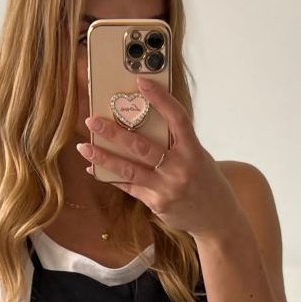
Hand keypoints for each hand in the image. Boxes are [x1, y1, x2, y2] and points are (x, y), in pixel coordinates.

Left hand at [77, 73, 237, 237]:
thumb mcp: (199, 156)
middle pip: (142, 147)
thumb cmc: (205, 181)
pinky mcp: (157, 204)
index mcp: (193, 151)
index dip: (160, 99)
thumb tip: (143, 123)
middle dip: (114, 133)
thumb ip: (176, 143)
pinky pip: (130, 188)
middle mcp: (180, 169)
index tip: (141, 82)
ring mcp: (167, 189)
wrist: (216, 219)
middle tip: (92, 121)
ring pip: (129, 170)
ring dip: (104, 158)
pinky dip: (111, 177)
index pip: (177, 119)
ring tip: (84, 148)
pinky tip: (94, 169)